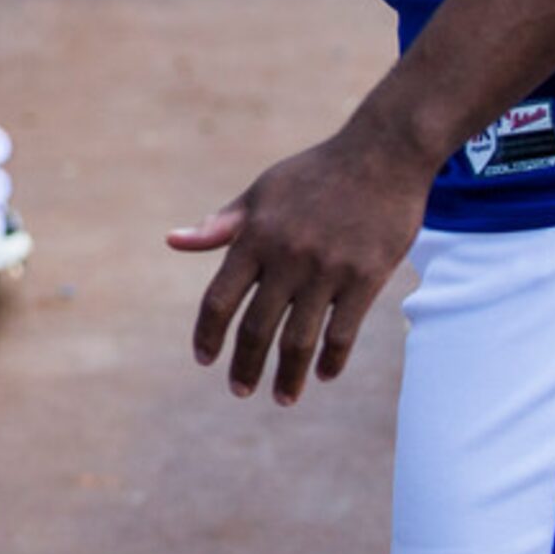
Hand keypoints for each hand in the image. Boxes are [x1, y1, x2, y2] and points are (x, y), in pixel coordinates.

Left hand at [166, 119, 430, 404]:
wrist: (382, 154)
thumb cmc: (315, 174)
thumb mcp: (262, 192)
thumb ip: (221, 225)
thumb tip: (172, 241)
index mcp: (255, 235)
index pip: (219, 298)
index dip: (208, 335)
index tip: (203, 360)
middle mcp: (287, 256)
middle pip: (256, 327)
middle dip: (244, 366)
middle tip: (238, 391)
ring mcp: (328, 269)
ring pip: (299, 339)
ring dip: (287, 376)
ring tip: (281, 398)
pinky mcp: (366, 278)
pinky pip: (342, 332)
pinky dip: (331, 359)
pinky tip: (322, 374)